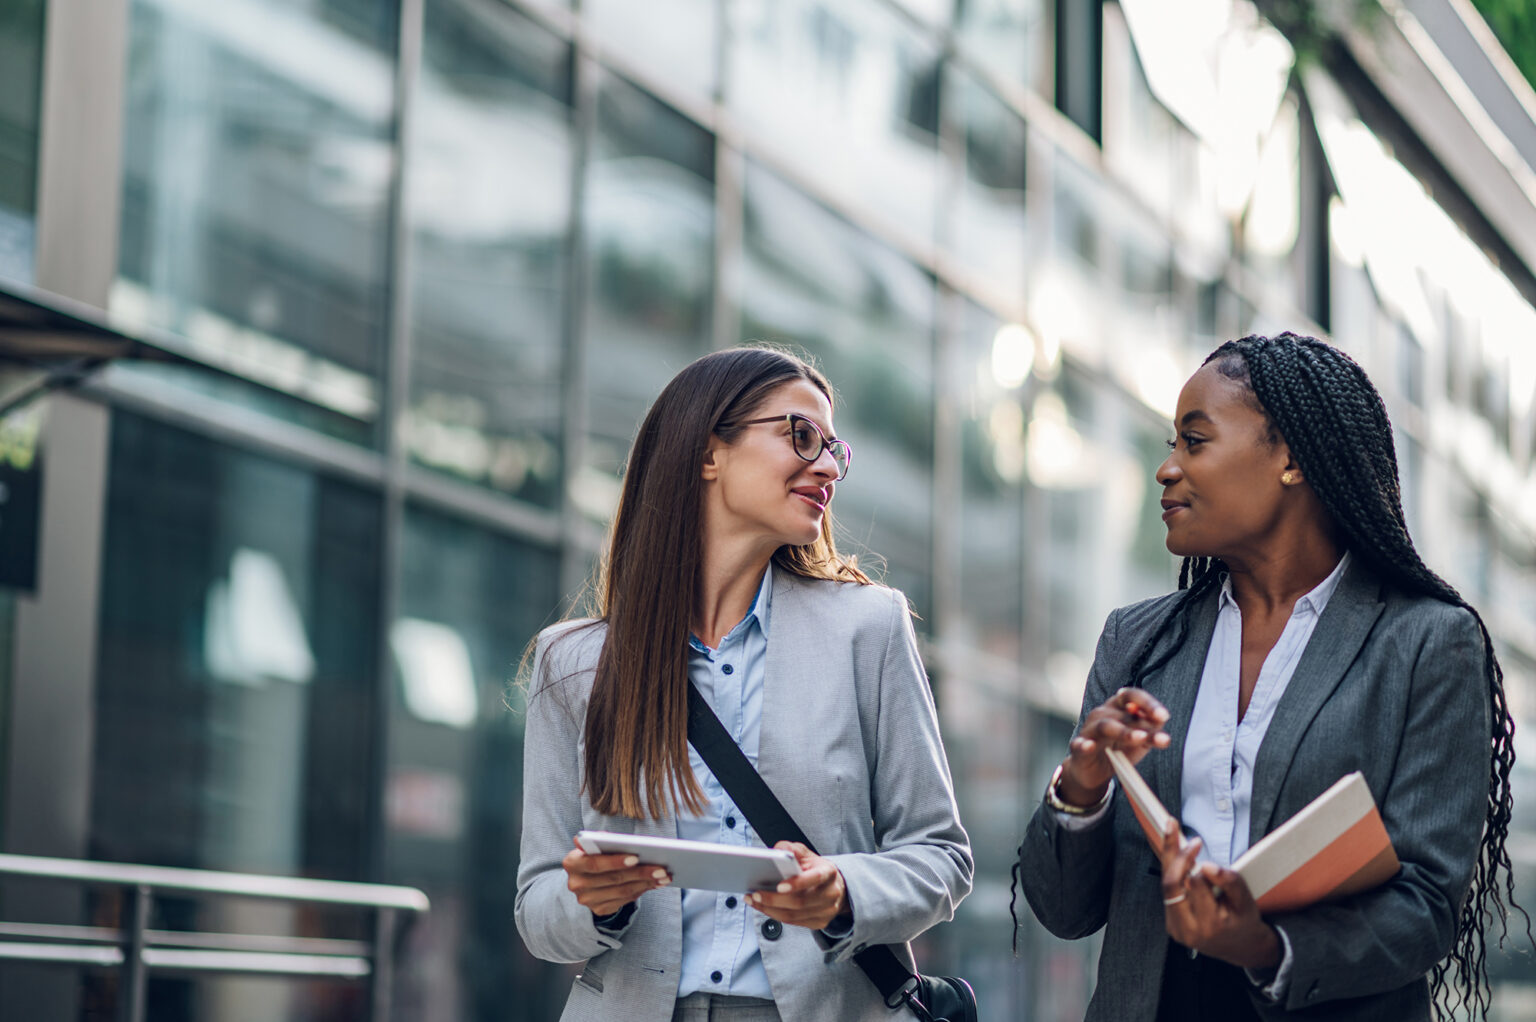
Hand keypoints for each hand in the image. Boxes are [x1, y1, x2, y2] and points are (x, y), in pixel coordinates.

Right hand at [561, 838, 670, 917]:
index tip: (636, 857)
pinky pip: (624, 901)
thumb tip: (613, 839)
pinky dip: (641, 891)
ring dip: (645, 884)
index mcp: (572, 863)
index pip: (595, 864)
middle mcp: (576, 884)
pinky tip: (654, 884)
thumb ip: (602, 840)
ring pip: (622, 892)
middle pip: (613, 879)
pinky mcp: (599, 909)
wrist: (585, 878)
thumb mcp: (594, 844)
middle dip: (640, 873)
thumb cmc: (594, 854)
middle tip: (661, 869)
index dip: (615, 861)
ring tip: (663, 876)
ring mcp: (587, 900)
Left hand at [748, 842, 847, 929]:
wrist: (836, 888)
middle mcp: (830, 894)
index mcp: (828, 873)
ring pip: (793, 915)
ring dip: (769, 909)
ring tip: (753, 900)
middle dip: (773, 899)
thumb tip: (779, 850)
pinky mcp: (819, 923)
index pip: (815, 878)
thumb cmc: (817, 869)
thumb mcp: (808, 855)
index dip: (797, 883)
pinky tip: (763, 907)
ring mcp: (826, 911)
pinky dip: (775, 915)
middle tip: (755, 894)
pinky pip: (793, 922)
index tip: (778, 886)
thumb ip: (793, 850)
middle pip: (800, 901)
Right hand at [1057, 687, 1171, 806]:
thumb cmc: (1117, 750)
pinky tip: (1089, 746)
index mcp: (1117, 708)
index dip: (1148, 703)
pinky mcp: (1078, 748)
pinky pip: (1080, 744)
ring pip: (1105, 726)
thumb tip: (1162, 720)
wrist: (1093, 771)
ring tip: (1140, 738)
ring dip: (1123, 731)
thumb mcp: (1139, 740)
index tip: (1163, 716)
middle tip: (1159, 722)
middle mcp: (1102, 714)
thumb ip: (1151, 729)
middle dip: (1141, 718)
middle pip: (1120, 711)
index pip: (1131, 697)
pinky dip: (1084, 744)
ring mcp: (1089, 730)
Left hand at [1159, 820, 1281, 970]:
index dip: (1193, 860)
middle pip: (1171, 885)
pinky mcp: (1172, 925)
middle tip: (1172, 827)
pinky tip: (1177, 856)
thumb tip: (1208, 865)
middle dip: (1173, 854)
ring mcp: (1177, 930)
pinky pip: (1169, 894)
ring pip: (1166, 887)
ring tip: (1170, 832)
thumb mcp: (1246, 901)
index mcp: (1209, 925)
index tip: (1197, 841)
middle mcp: (1188, 930)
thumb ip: (1230, 882)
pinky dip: (1173, 873)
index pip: (1195, 884)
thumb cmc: (1245, 921)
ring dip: (1170, 860)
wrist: (1242, 948)